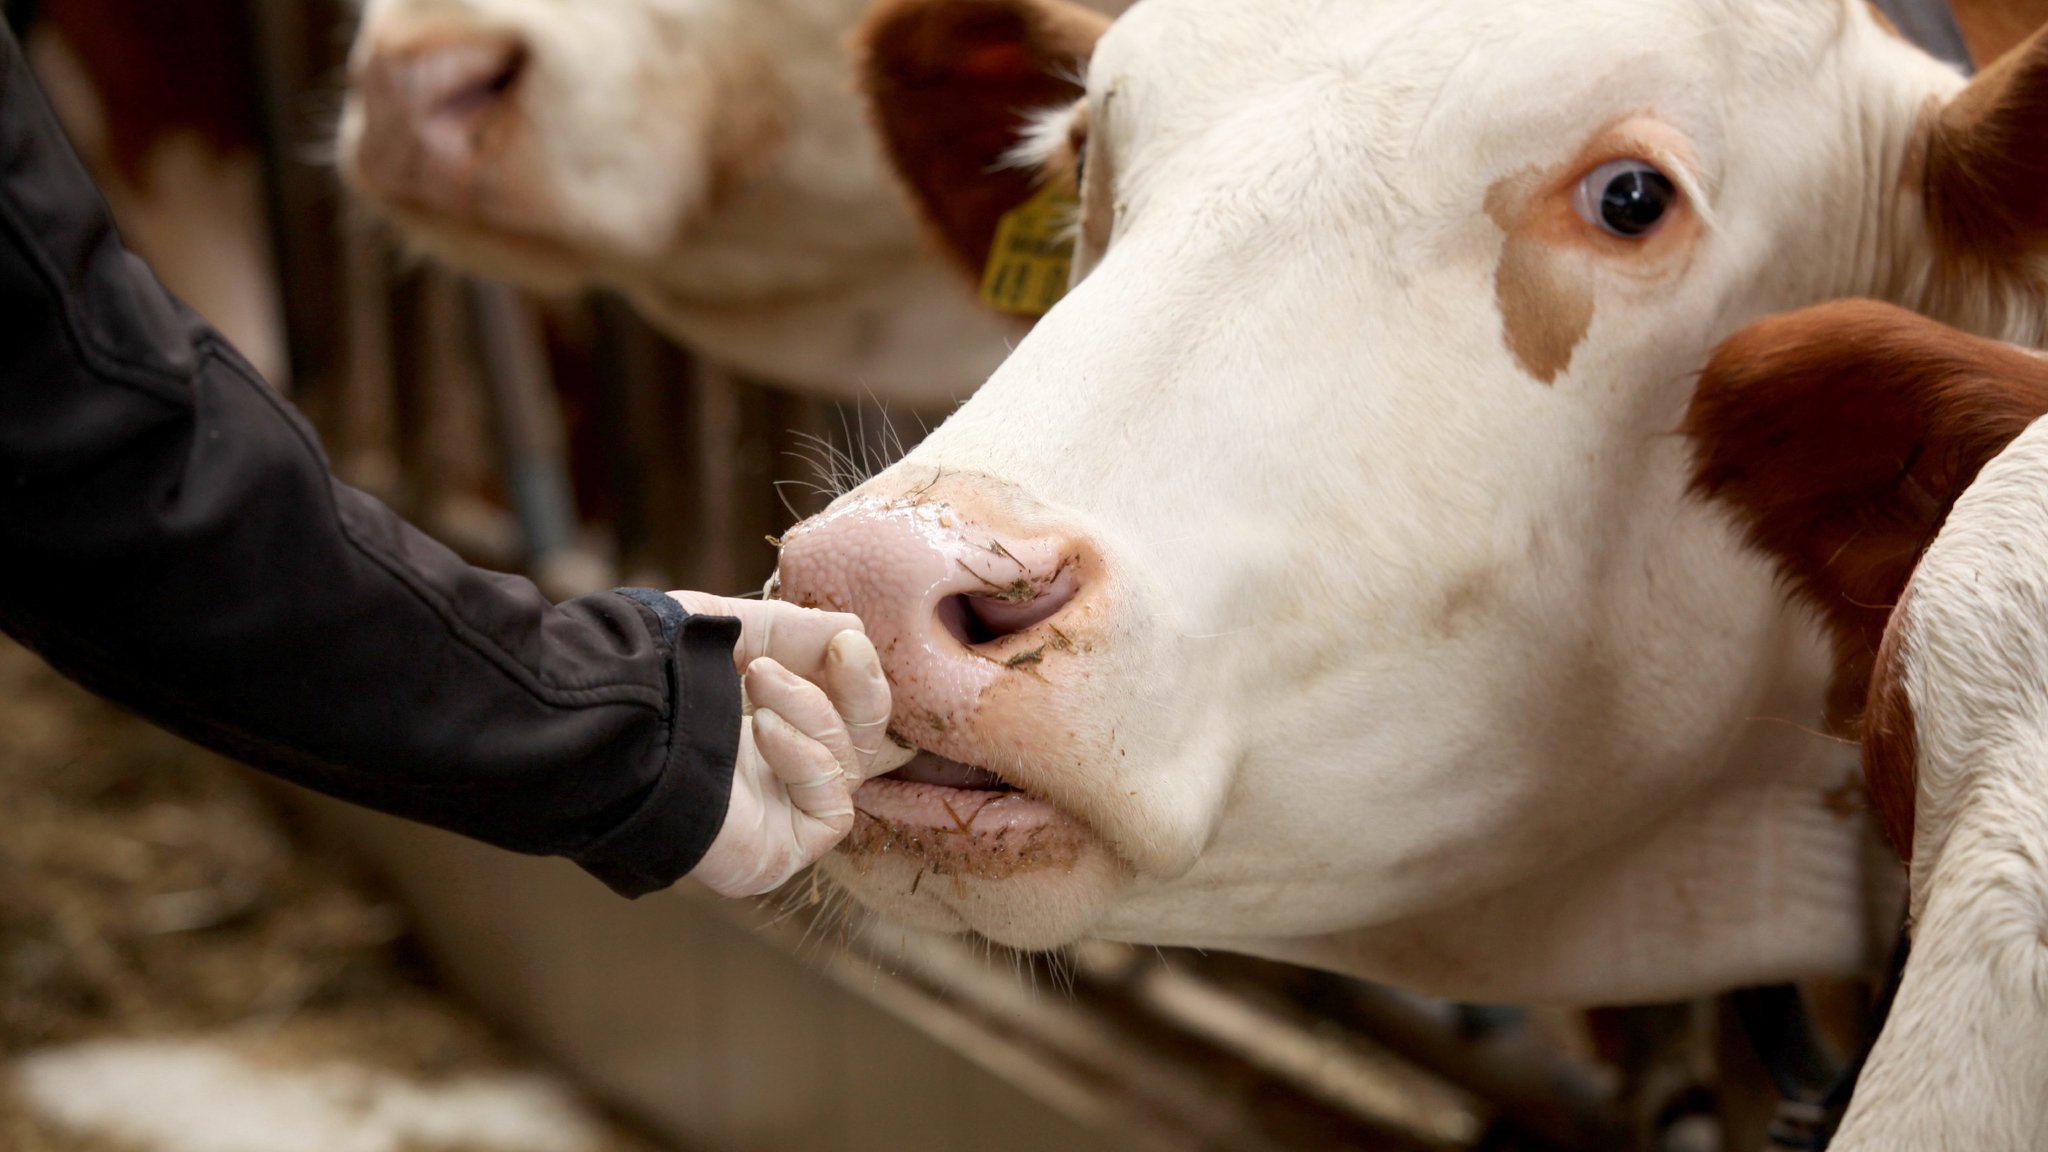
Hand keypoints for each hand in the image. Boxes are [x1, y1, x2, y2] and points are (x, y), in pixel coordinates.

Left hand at [675, 596, 890, 896]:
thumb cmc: (649, 676)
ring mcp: (778, 817)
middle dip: (858, 690)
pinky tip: (760, 728)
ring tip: (757, 678)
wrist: (603, 723)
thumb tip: (852, 630)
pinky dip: (807, 759)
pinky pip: (831, 809)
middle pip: (860, 742)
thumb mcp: (726, 632)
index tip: (846, 638)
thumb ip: (791, 631)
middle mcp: (773, 776)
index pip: (842, 712)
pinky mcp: (777, 852)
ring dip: (811, 709)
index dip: (855, 677)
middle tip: (841, 649)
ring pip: (846, 767)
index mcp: (762, 729)